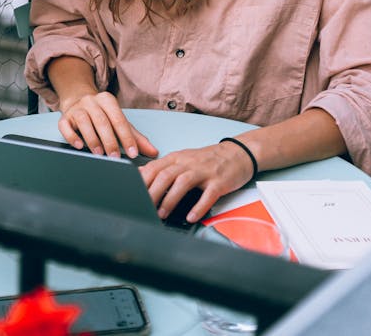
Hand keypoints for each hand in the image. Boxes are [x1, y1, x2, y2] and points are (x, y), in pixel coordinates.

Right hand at [57, 91, 157, 159]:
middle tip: (115, 157)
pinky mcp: (64, 117)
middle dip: (110, 141)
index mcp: (108, 101)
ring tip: (99, 154)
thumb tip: (153, 152)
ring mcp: (76, 109)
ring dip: (92, 139)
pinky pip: (66, 126)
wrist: (77, 101)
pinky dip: (72, 136)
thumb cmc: (102, 115)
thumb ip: (136, 137)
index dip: (127, 137)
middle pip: (102, 121)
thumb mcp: (119, 122)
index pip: (119, 120)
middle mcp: (92, 102)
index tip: (133, 153)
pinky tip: (79, 146)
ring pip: (84, 122)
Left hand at [139, 141, 255, 223]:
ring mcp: (204, 172)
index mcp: (177, 158)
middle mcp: (189, 163)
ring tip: (162, 214)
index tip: (133, 195)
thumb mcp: (183, 159)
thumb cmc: (208, 159)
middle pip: (165, 175)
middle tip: (144, 207)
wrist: (238, 153)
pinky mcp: (219, 182)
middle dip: (152, 192)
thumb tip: (140, 174)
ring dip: (170, 200)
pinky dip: (198, 207)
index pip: (154, 167)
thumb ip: (163, 167)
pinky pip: (208, 195)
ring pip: (183, 183)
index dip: (142, 181)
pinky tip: (191, 217)